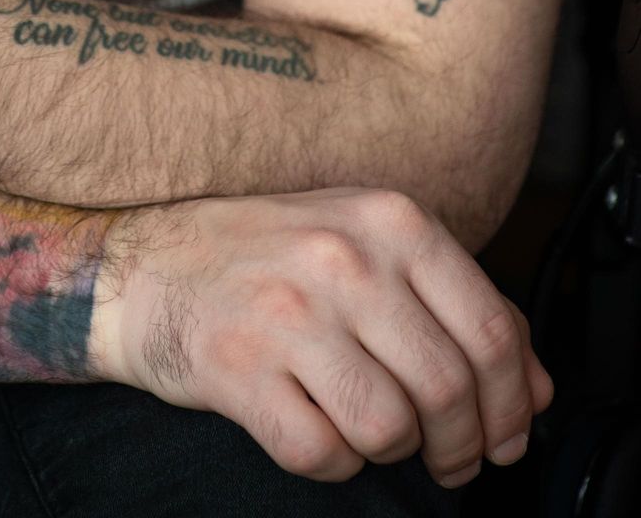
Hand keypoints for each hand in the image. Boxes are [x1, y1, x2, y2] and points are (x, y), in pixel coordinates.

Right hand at [98, 187, 552, 489]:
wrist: (142, 264)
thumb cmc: (264, 256)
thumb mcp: (365, 245)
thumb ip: (455, 304)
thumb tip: (538, 389)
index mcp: (386, 218)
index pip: (492, 329)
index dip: (513, 404)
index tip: (505, 436)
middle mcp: (342, 256)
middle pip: (449, 388)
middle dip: (459, 445)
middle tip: (446, 458)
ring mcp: (287, 311)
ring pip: (391, 427)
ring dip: (389, 451)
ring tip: (368, 433)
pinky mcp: (239, 368)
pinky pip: (322, 453)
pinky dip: (329, 462)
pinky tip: (311, 427)